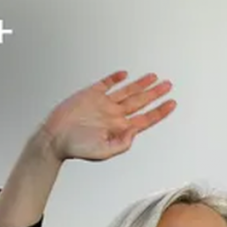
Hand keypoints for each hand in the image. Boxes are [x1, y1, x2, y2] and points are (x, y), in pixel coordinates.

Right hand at [39, 71, 176, 161]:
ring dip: (141, 84)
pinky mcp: (90, 95)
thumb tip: (135, 131)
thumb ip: (123, 143)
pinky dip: (115, 78)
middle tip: (168, 85)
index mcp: (120, 128)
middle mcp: (114, 115)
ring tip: (154, 77)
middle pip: (140, 102)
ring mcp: (103, 104)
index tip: (172, 103)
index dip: (160, 111)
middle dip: (155, 94)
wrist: (54, 138)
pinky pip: (106, 84)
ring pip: (127, 91)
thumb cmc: (76, 148)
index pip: (146, 118)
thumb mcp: (104, 151)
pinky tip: (125, 74)